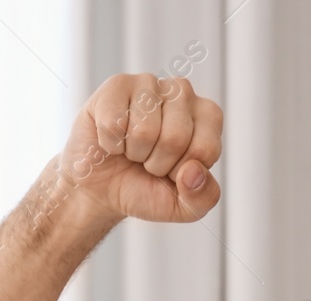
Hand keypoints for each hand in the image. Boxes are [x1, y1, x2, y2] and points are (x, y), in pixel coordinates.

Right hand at [57, 74, 221, 225]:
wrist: (101, 188)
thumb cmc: (145, 188)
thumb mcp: (182, 207)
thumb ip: (203, 197)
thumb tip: (192, 173)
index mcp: (208, 117)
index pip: (205, 149)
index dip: (182, 173)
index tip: (172, 172)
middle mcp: (183, 92)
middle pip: (175, 138)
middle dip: (156, 164)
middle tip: (147, 161)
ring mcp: (150, 84)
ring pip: (144, 131)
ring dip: (133, 153)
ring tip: (130, 149)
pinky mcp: (117, 85)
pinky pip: (114, 124)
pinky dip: (110, 144)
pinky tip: (112, 139)